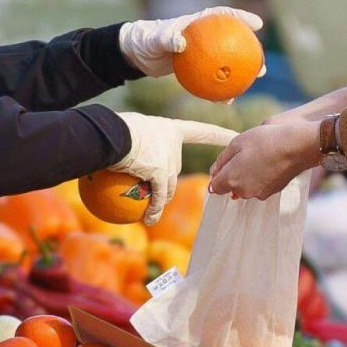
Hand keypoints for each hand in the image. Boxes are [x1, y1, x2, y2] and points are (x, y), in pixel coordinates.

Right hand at [110, 112, 237, 225]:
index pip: (201, 131)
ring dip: (161, 199)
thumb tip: (121, 146)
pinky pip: (158, 198)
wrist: (111, 133)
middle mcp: (174, 146)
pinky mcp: (160, 175)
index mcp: (171, 130)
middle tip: (152, 190)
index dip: (219, 135)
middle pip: (174, 169)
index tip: (235, 136)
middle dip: (166, 180)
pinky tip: (150, 219)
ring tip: (151, 210)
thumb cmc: (115, 127)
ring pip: (168, 187)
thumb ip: (136, 141)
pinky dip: (154, 210)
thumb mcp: (128, 129)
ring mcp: (169, 161)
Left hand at [119, 6, 266, 77]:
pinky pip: (213, 78)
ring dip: (242, 72)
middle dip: (251, 51)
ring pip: (228, 62)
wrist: (138, 54)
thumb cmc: (146, 40)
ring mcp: (203, 52)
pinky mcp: (198, 67)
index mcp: (198, 22)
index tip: (258, 24)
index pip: (224, 16)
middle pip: (234, 41)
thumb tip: (181, 42)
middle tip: (261, 62)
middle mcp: (205, 36)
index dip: (242, 18)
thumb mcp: (154, 39)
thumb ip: (167, 38)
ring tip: (253, 82)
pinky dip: (220, 88)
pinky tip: (226, 100)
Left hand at [208, 122, 321, 199]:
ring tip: (258, 157)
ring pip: (245, 187)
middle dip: (232, 175)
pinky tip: (268, 163)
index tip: (225, 163)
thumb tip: (213, 173)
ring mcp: (258, 194)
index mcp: (231, 179)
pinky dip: (260, 178)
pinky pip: (259, 187)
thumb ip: (221, 160)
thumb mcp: (237, 143)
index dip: (217, 175)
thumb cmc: (264, 141)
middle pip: (231, 187)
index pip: (215, 187)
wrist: (297, 147)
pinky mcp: (272, 192)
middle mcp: (243, 191)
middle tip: (244, 155)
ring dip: (246, 176)